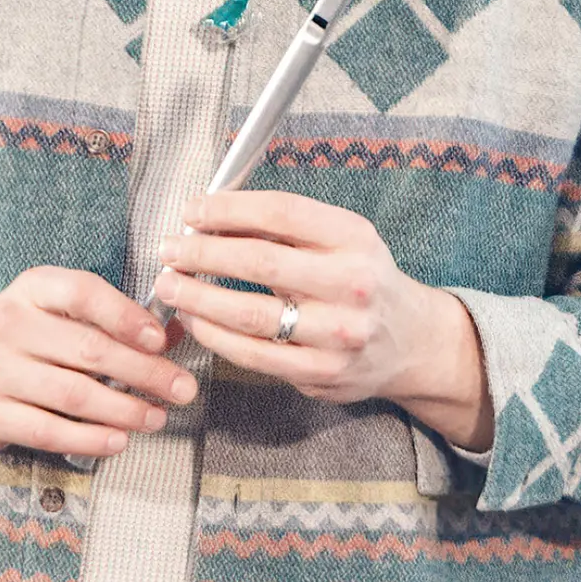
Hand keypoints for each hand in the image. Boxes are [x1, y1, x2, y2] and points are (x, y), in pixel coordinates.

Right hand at [0, 266, 197, 457]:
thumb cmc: (22, 341)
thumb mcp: (56, 314)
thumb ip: (110, 320)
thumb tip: (175, 333)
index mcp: (31, 290)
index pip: (82, 293)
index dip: (126, 316)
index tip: (160, 339)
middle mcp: (9, 326)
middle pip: (88, 350)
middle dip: (145, 372)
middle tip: (181, 388)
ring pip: (75, 395)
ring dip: (125, 410)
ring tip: (156, 417)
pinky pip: (50, 431)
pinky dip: (90, 439)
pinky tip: (118, 439)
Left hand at [150, 192, 492, 452]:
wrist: (411, 342)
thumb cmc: (361, 281)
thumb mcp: (342, 240)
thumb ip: (286, 228)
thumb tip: (210, 215)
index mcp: (354, 237)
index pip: (281, 212)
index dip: (228, 209)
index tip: (191, 211)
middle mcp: (351, 283)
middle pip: (260, 260)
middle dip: (202, 252)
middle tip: (169, 250)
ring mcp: (337, 333)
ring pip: (251, 314)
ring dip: (198, 297)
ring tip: (169, 286)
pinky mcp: (321, 373)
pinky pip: (253, 354)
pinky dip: (215, 335)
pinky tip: (194, 320)